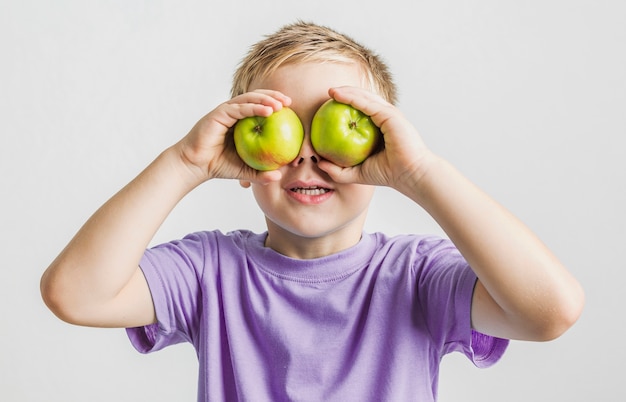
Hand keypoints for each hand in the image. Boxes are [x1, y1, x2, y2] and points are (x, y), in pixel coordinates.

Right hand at [176, 90, 291, 184]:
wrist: (194, 166)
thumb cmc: (217, 166)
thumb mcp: (244, 170)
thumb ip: (260, 173)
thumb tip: (278, 176)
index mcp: (239, 121)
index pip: (259, 106)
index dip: (274, 103)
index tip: (290, 108)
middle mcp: (232, 112)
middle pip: (256, 97)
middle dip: (273, 96)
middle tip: (289, 102)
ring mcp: (225, 111)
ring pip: (248, 99)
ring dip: (266, 99)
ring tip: (280, 104)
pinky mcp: (218, 114)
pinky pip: (239, 108)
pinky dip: (254, 107)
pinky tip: (268, 111)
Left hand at [317, 87, 434, 193]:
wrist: (408, 175)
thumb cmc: (387, 174)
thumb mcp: (355, 174)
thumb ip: (337, 170)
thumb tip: (318, 162)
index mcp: (380, 128)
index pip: (362, 112)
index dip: (347, 105)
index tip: (328, 106)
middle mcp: (385, 118)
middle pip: (363, 100)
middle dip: (346, 94)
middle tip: (328, 93)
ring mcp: (388, 115)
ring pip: (365, 98)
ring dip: (347, 92)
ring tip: (331, 91)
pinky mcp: (390, 115)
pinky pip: (368, 104)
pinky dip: (353, 97)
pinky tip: (339, 96)